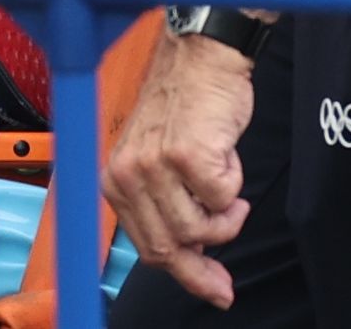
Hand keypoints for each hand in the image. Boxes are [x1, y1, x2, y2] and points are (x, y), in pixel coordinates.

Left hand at [102, 31, 254, 309]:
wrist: (200, 60)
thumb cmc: (184, 107)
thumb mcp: (158, 162)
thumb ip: (167, 208)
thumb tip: (198, 262)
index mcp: (115, 179)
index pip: (147, 246)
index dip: (185, 274)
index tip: (214, 289)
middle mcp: (127, 174)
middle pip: (169, 246)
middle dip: (205, 264)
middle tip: (228, 272)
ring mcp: (154, 166)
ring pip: (199, 228)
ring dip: (225, 213)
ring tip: (224, 182)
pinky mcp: (186, 155)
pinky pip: (223, 197)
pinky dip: (234, 182)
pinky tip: (225, 156)